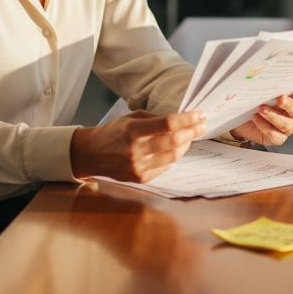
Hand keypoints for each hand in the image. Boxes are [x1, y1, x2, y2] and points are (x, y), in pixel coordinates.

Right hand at [70, 110, 205, 182]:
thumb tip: (180, 120)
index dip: (187, 119)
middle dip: (192, 132)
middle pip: (174, 141)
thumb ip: (154, 119)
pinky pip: (165, 167)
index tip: (199, 115)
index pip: (167, 124)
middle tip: (201, 126)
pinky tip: (176, 149)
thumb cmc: (112, 132)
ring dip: (186, 145)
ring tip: (190, 137)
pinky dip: (174, 157)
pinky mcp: (141, 178)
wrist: (91, 154)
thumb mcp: (130, 118)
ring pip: (173, 156)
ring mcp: (139, 166)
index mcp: (133, 130)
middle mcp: (136, 150)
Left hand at [231, 86, 292, 145]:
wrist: (240, 117)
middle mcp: (292, 112)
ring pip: (286, 124)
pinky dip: (266, 127)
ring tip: (261, 109)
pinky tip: (256, 119)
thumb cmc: (252, 99)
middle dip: (289, 104)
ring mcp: (285, 126)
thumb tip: (259, 70)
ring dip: (274, 116)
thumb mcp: (257, 88)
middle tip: (280, 99)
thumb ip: (264, 81)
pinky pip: (276, 136)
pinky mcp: (276, 137)